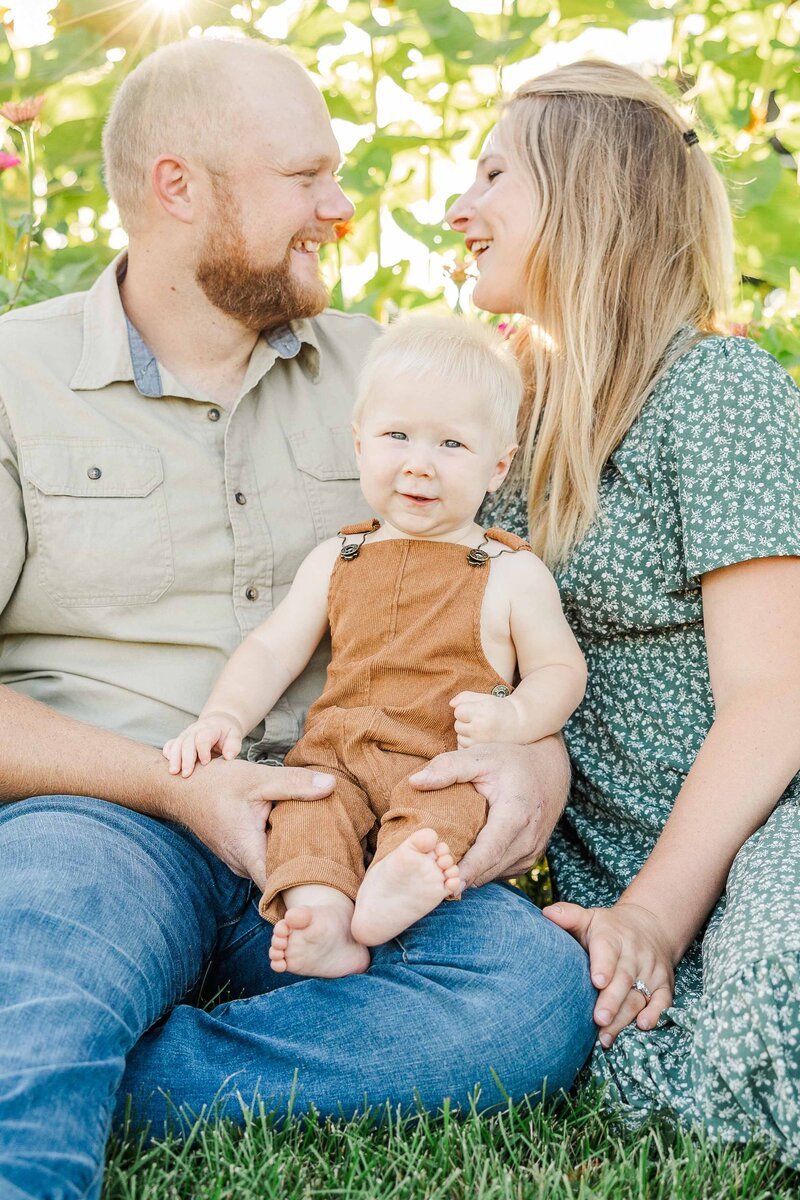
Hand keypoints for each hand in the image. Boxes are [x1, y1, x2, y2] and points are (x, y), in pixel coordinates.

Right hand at [163, 711, 244, 777]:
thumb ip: (233, 746)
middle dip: (186, 758)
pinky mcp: (181, 739)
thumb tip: (228, 757)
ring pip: (177, 744)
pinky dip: (167, 751)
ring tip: (173, 772)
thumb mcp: (235, 736)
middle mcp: (196, 729)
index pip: (203, 737)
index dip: (203, 750)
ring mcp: (186, 734)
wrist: (220, 722)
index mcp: (210, 728)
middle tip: (186, 774)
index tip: (205, 763)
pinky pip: (171, 743)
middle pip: (187, 742)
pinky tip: (167, 762)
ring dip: (174, 758)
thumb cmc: (227, 734)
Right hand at [167, 757, 334, 889]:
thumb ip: (294, 783)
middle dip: (305, 876)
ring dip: (291, 862)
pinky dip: (279, 852)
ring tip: (323, 852)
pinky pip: (263, 860)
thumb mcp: (258, 778)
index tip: (328, 887)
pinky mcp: (238, 853)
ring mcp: (238, 861)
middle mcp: (242, 864)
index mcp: (248, 852)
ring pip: (271, 870)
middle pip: (279, 881)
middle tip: (336, 865)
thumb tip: (331, 785)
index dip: (303, 891)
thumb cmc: (216, 783)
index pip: (278, 889)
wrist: (181, 787)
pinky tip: (298, 839)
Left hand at [408, 737, 569, 886]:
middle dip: (460, 876)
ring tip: (443, 868)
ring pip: (494, 875)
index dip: (466, 871)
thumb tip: (415, 782)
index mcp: (515, 815)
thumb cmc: (512, 760)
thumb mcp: (481, 756)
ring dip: (471, 875)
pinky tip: (465, 861)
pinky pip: (502, 872)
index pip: (487, 853)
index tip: (445, 885)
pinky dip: (484, 871)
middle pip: (488, 870)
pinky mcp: (531, 859)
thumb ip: (448, 768)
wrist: (550, 769)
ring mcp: (532, 852)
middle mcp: (528, 839)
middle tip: (430, 875)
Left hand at [449, 691, 524, 748]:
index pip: (458, 711)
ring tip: (482, 729)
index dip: (466, 709)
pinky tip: (480, 739)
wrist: (520, 725)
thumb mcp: (485, 698)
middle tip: (482, 720)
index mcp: (482, 712)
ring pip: (460, 738)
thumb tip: (451, 704)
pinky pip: (464, 748)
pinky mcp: (481, 753)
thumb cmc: (500, 709)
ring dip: (467, 733)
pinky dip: (469, 744)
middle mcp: (480, 729)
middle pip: (457, 725)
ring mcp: (481, 743)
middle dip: (466, 721)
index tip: (477, 710)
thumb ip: (465, 697)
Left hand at [543, 900, 674, 1045]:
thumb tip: (547, 913)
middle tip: (599, 1019)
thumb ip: (569, 916)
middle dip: (612, 1000)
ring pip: (640, 996)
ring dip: (624, 1017)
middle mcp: (634, 954)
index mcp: (613, 936)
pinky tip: (643, 1026)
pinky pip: (663, 1001)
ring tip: (606, 1036)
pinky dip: (656, 1014)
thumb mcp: (590, 918)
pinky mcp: (664, 984)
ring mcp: (651, 970)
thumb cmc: (609, 928)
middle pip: (624, 978)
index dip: (603, 965)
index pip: (608, 950)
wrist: (650, 925)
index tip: (597, 981)